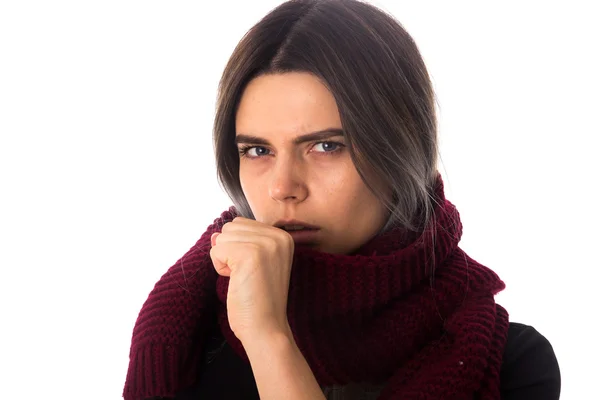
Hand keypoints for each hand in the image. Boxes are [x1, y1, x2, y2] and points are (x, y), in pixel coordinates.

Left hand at [210, 217, 294, 343]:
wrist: (266, 328)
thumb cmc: (258, 300)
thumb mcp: (253, 263)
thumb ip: (239, 242)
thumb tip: (215, 233)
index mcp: (283, 236)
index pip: (242, 224)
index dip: (238, 248)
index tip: (253, 270)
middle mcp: (278, 236)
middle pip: (231, 227)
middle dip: (230, 252)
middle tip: (247, 275)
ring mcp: (266, 244)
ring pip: (222, 237)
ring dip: (225, 260)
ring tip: (243, 278)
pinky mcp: (250, 254)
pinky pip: (216, 250)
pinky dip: (220, 268)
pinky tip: (236, 281)